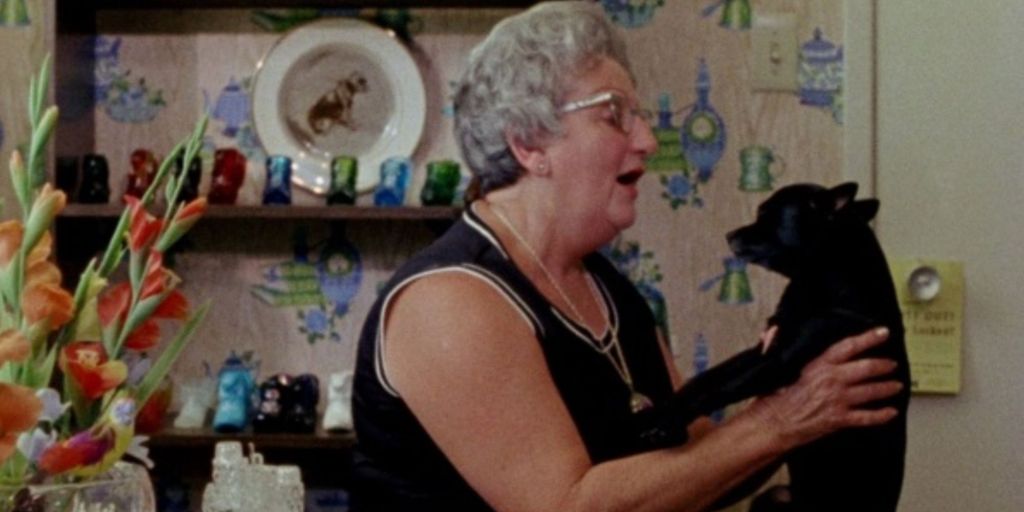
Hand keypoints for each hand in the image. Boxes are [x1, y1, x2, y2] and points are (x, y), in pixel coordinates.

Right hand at [748, 327, 902, 448]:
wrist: (774, 423)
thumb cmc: (774, 396)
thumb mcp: (777, 366)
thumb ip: (779, 346)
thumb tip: (773, 329)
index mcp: (819, 364)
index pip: (849, 346)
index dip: (869, 338)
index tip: (883, 332)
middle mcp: (833, 380)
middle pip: (867, 368)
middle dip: (884, 366)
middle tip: (892, 364)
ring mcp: (838, 400)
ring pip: (871, 391)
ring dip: (887, 388)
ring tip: (897, 386)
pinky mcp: (840, 419)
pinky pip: (868, 417)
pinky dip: (882, 415)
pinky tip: (891, 412)